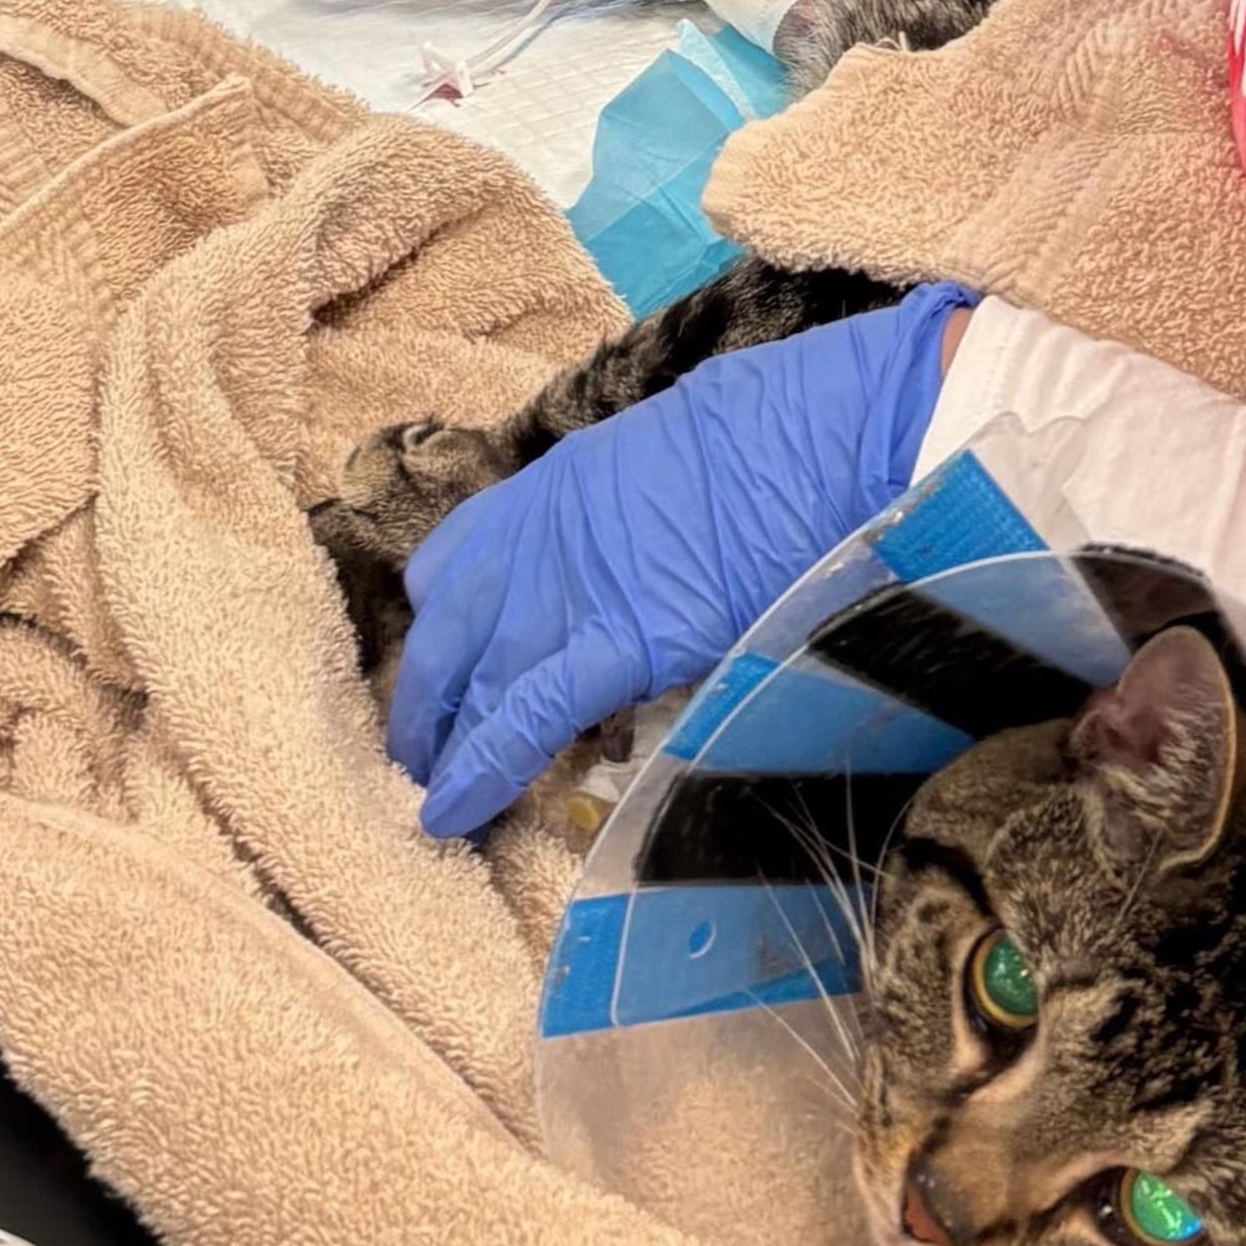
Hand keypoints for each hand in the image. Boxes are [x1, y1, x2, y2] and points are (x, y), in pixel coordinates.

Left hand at [388, 283, 971, 836]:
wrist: (827, 433)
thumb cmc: (783, 431)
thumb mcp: (683, 459)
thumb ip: (640, 519)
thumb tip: (650, 567)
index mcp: (559, 485)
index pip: (460, 557)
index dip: (446, 622)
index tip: (446, 668)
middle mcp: (543, 534)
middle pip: (447, 626)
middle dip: (426, 693)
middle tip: (417, 751)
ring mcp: (573, 585)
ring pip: (474, 677)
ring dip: (446, 741)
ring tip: (431, 796)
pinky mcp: (619, 642)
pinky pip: (525, 715)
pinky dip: (483, 767)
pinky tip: (453, 813)